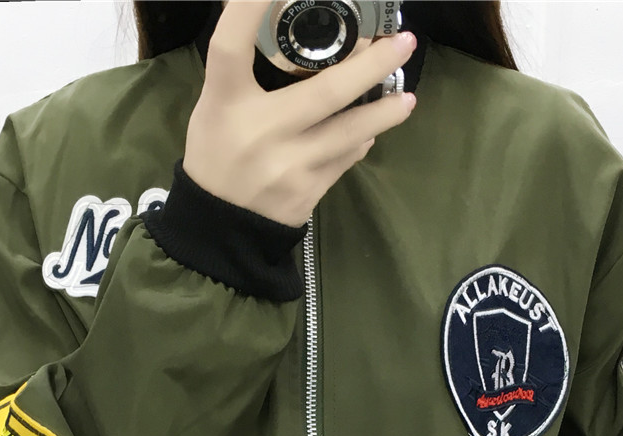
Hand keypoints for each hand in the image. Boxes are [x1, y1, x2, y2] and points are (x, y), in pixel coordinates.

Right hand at [183, 0, 417, 226]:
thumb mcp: (216, 107)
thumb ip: (243, 70)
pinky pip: (345, 158)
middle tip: (402, 41)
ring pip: (350, 132)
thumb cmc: (218, 154)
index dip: (248, 6)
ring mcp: (289, 165)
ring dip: (383, 112)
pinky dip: (362, 140)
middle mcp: (260, 131)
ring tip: (406, 96)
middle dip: (372, 65)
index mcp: (225, 101)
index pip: (232, 44)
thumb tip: (287, 29)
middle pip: (326, 92)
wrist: (221, 227)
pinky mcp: (308, 192)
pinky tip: (373, 129)